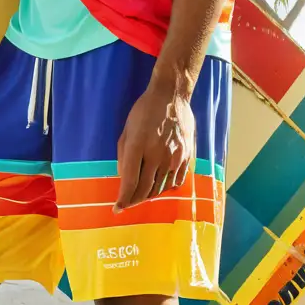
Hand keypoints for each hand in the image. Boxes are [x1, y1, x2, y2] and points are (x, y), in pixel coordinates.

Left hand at [115, 81, 194, 212]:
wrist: (172, 96)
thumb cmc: (144, 110)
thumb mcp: (126, 130)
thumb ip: (124, 156)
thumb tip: (124, 178)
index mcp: (138, 147)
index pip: (130, 183)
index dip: (123, 199)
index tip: (117, 209)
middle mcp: (157, 155)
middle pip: (145, 190)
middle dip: (134, 200)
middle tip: (128, 203)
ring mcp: (174, 157)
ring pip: (161, 188)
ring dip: (149, 196)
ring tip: (142, 196)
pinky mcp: (186, 156)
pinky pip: (177, 181)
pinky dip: (166, 188)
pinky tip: (160, 187)